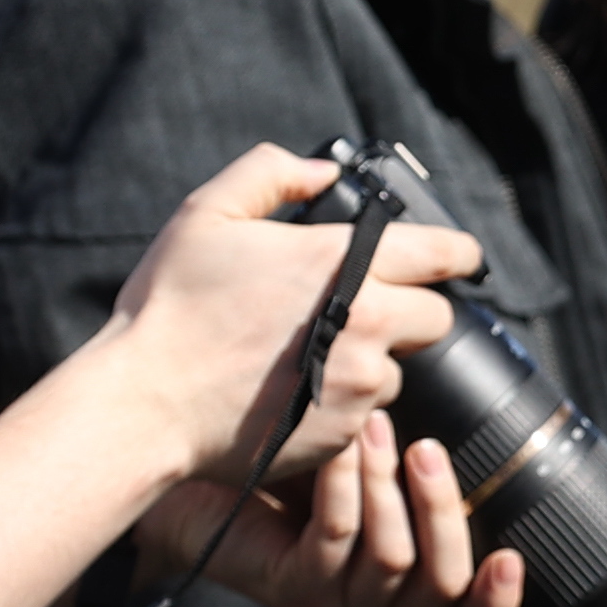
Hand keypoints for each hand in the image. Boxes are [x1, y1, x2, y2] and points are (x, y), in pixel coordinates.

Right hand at [105, 145, 482, 487]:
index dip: (460, 253)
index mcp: (343, 263)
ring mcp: (358, 386)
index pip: (442, 253)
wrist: (143, 404)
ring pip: (398, 370)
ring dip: (373, 361)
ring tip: (314, 356)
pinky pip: (365, 415)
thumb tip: (323, 172)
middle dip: (414, 309)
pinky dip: (343, 403)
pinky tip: (293, 391)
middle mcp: (368, 325)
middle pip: (437, 318)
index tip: (463, 257)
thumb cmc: (169, 305)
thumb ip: (271, 173)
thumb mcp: (207, 213)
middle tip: (371, 308)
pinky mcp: (342, 434)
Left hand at [167, 412, 520, 606]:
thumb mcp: (377, 484)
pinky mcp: (294, 593)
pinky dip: (346, 481)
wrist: (202, 493)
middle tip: (426, 448)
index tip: (511, 555)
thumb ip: (422, 483)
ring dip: (387, 483)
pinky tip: (341, 443)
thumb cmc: (295, 482)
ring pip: (393, 556)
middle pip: (442, 585)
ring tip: (373, 426)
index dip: (497, 604)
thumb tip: (471, 431)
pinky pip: (339, 535)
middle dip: (442, 510)